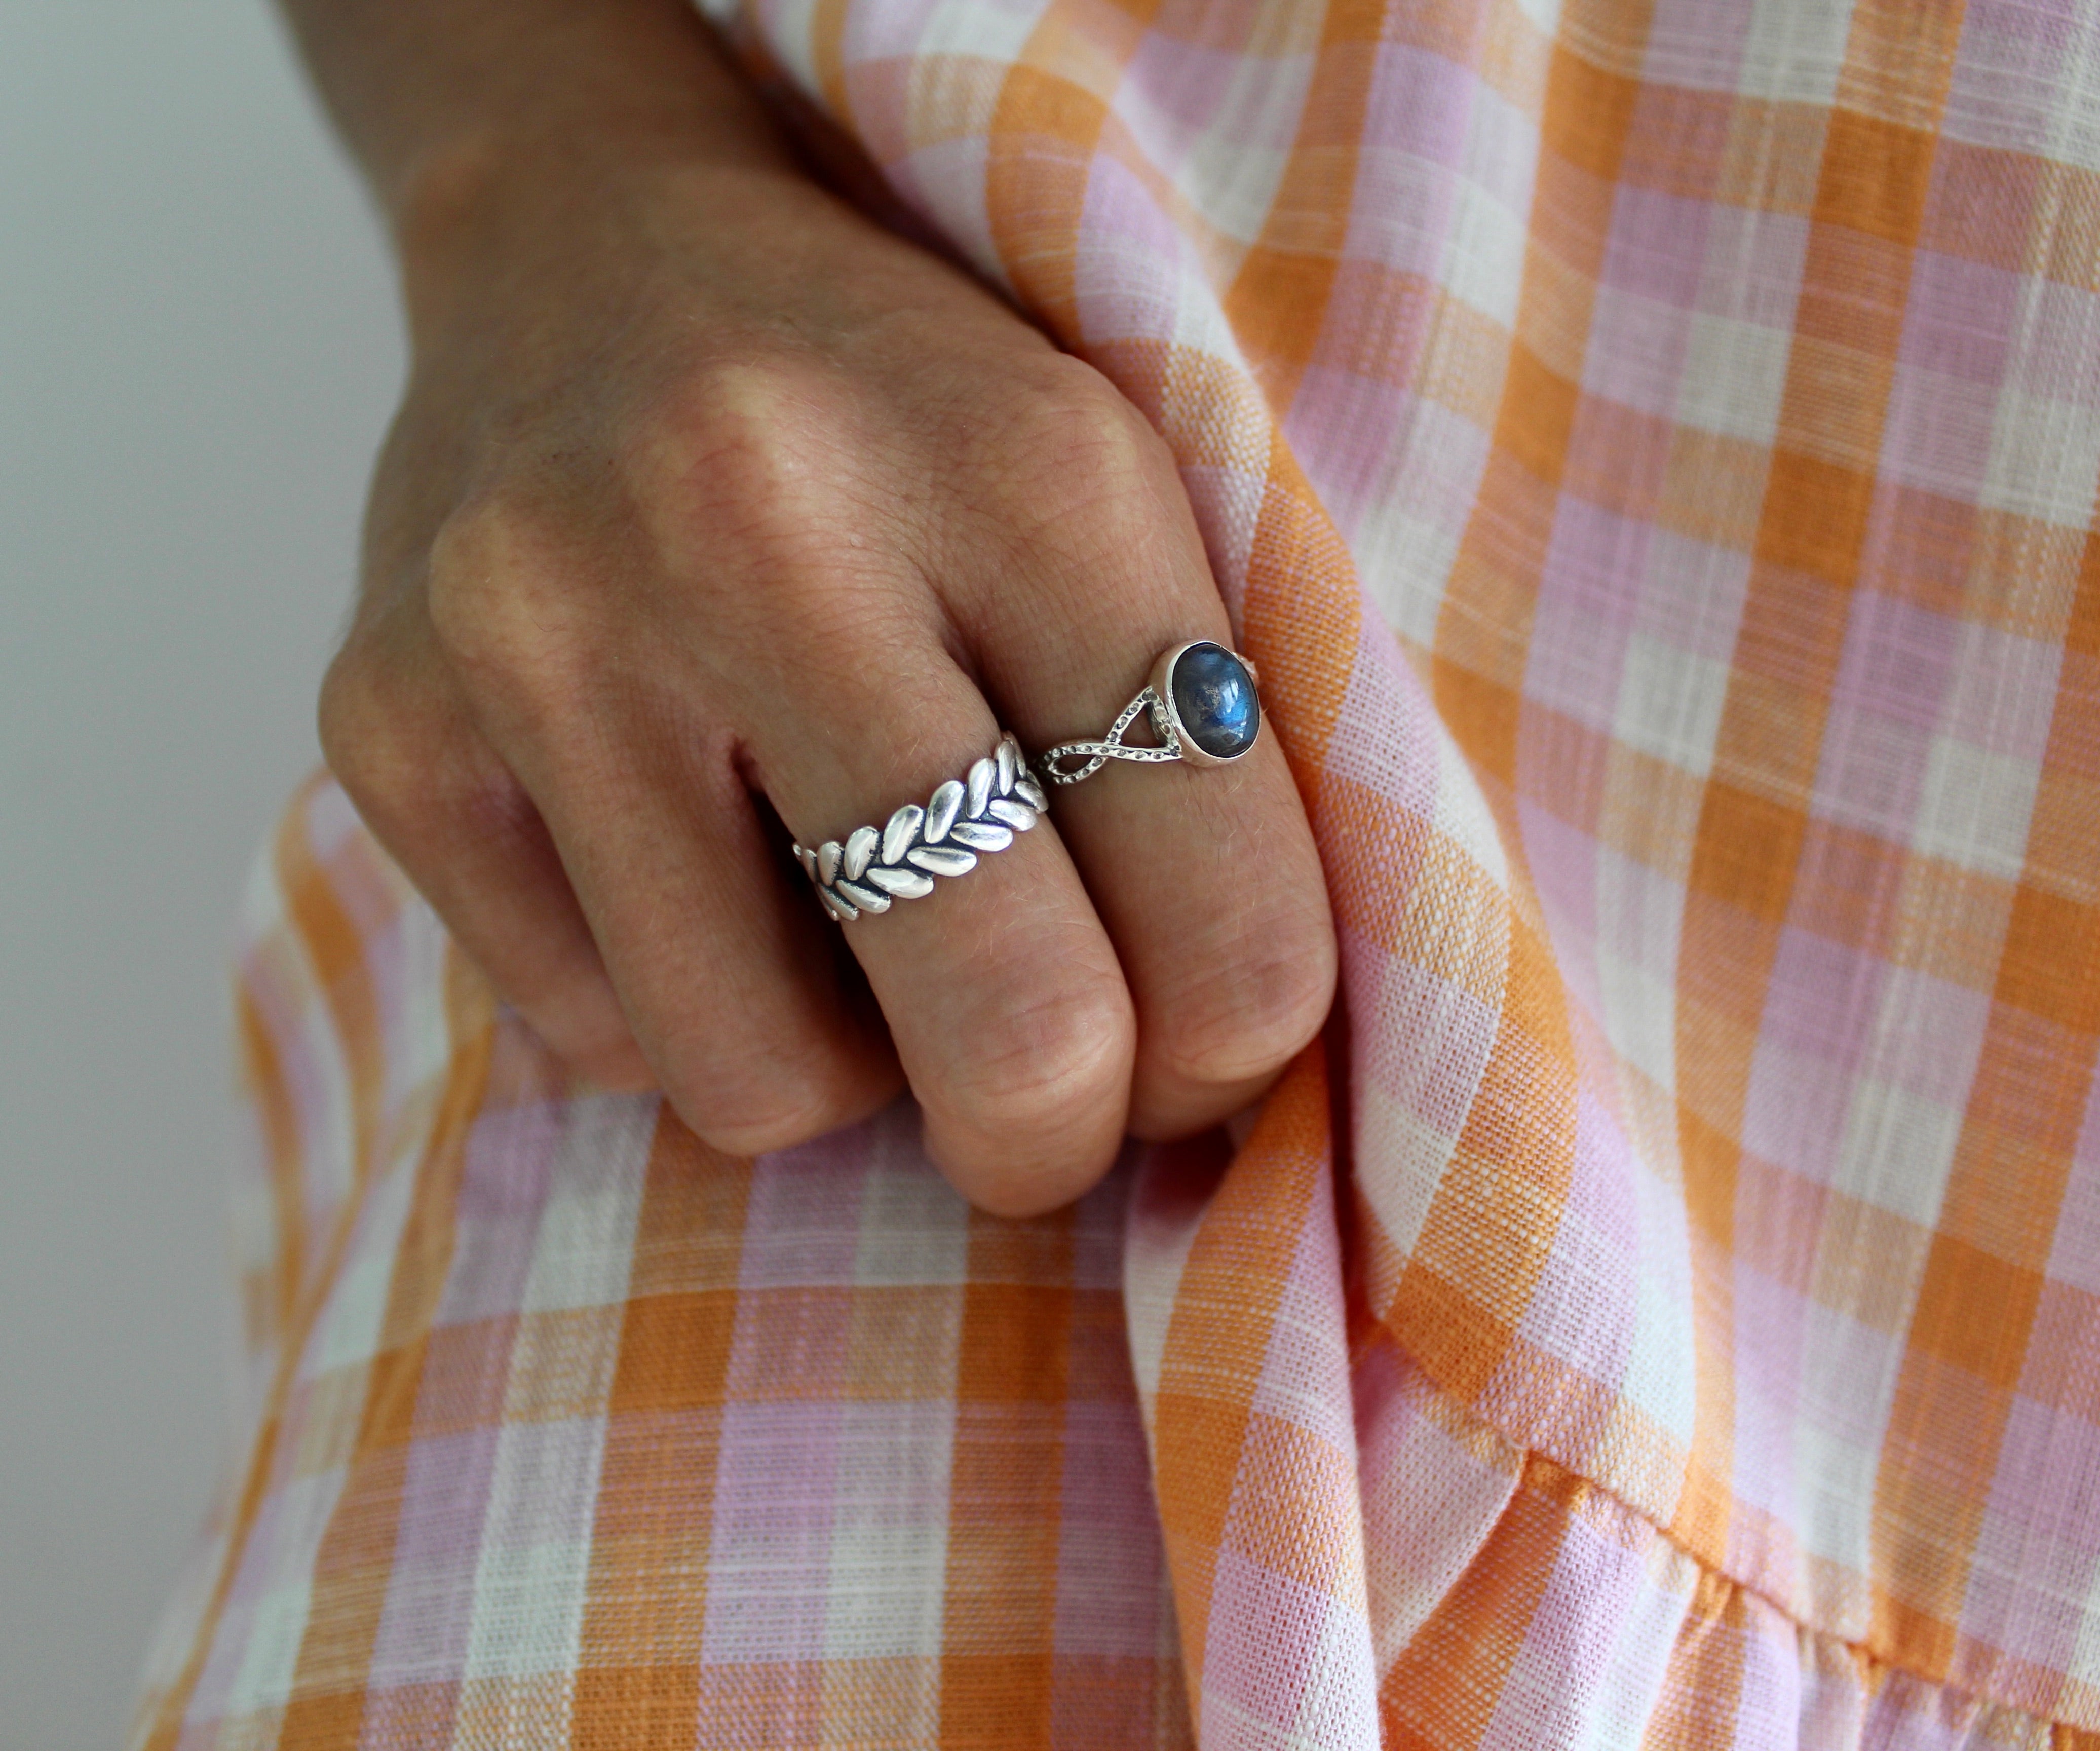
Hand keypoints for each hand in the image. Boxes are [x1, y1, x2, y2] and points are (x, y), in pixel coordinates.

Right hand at [322, 128, 1335, 1214]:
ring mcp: (546, 628)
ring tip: (835, 912)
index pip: (1223, 909)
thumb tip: (1220, 1070)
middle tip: (1046, 1090)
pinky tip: (684, 851)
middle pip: (1009, 1025)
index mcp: (1030, 471)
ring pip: (766, 1084)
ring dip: (840, 1056)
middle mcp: (766, 526)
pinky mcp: (386, 721)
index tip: (1199, 1043)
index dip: (1235, 1047)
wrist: (590, 246)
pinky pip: (598, 1041)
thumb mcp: (1118, 512)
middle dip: (1056, 1127)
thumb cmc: (900, 423)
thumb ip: (1199, 759)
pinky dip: (676, 999)